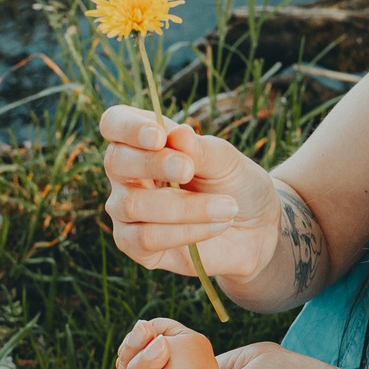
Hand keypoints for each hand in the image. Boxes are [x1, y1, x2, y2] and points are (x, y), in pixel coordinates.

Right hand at [99, 105, 281, 282]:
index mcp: (143, 140)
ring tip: (227, 207)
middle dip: (153, 163)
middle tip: (189, 169)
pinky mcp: (135, 245)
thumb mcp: (225, 161)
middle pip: (116, 162)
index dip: (128, 128)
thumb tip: (178, 134)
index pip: (114, 123)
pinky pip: (144, 239)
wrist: (254, 229)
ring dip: (184, 206)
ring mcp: (126, 211)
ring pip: (133, 205)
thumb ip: (200, 149)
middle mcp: (127, 174)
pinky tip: (217, 226)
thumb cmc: (233, 184)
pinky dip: (184, 232)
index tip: (159, 136)